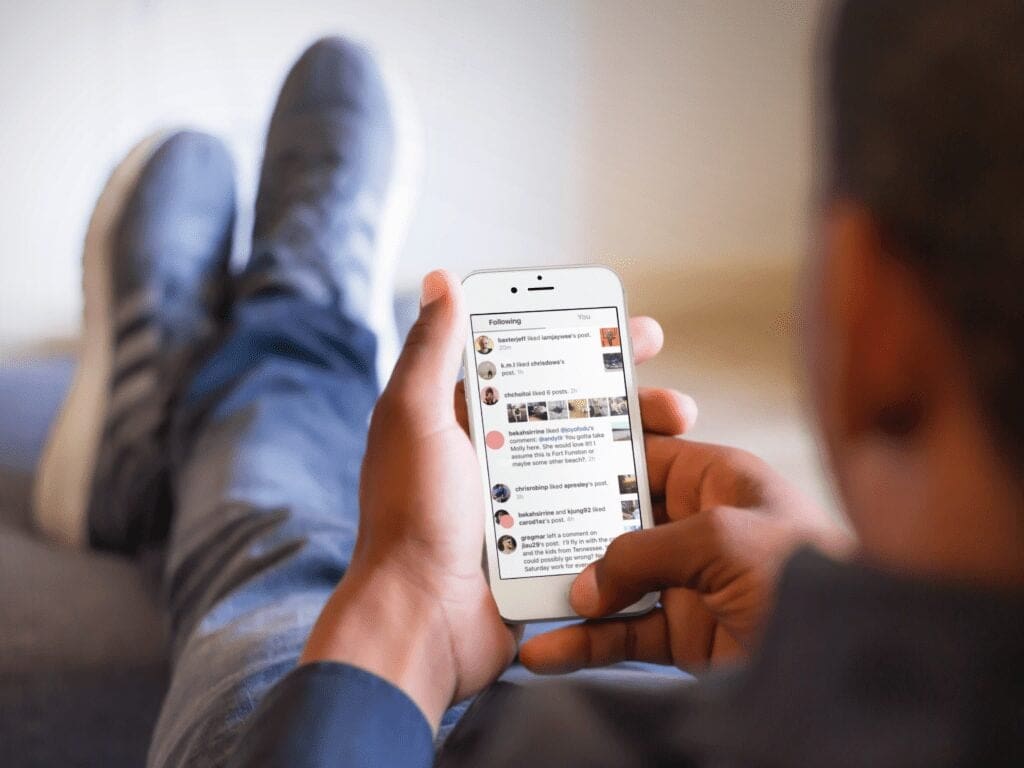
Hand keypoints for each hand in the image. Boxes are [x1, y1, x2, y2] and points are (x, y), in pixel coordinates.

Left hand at [301, 269, 692, 730]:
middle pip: (576, 411)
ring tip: (680, 433)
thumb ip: (431, 351)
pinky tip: (666, 486)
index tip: (622, 323)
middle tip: (670, 391)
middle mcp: (499, 455)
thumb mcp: (413, 419)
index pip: (531, 364)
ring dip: (641, 442)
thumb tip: (440, 281)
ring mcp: (527, 501)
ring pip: (596, 458)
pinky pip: (598, 510)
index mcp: (466, 420)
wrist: (421, 622)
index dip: (577, 339)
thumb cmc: (411, 517)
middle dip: (627, 395)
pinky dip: (632, 495)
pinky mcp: (549, 542)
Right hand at [520, 437, 852, 673]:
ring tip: (517, 596)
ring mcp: (688, 583)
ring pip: (612, 581)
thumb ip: (643, 552)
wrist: (850, 662)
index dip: (599, 454)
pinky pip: (622, 635)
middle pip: (618, 520)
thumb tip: (586, 585)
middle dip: (567, 528)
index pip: (646, 455)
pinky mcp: (683, 634)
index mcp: (717, 481)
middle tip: (514, 532)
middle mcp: (698, 527)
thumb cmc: (806, 577)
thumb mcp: (721, 540)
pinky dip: (583, 644)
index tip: (545, 455)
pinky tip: (547, 651)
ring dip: (568, 591)